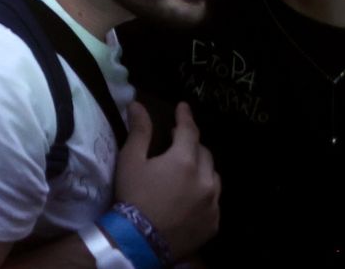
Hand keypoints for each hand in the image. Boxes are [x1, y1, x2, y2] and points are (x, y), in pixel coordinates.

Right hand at [114, 103, 220, 256]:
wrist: (141, 239)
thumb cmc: (133, 195)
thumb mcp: (130, 160)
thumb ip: (139, 131)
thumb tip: (138, 105)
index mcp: (184, 160)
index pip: (189, 131)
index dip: (185, 117)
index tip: (182, 106)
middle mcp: (205, 179)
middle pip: (204, 153)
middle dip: (192, 144)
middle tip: (177, 142)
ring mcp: (213, 203)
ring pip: (213, 177)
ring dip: (202, 169)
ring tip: (188, 171)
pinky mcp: (214, 223)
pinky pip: (214, 201)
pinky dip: (205, 194)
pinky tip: (191, 198)